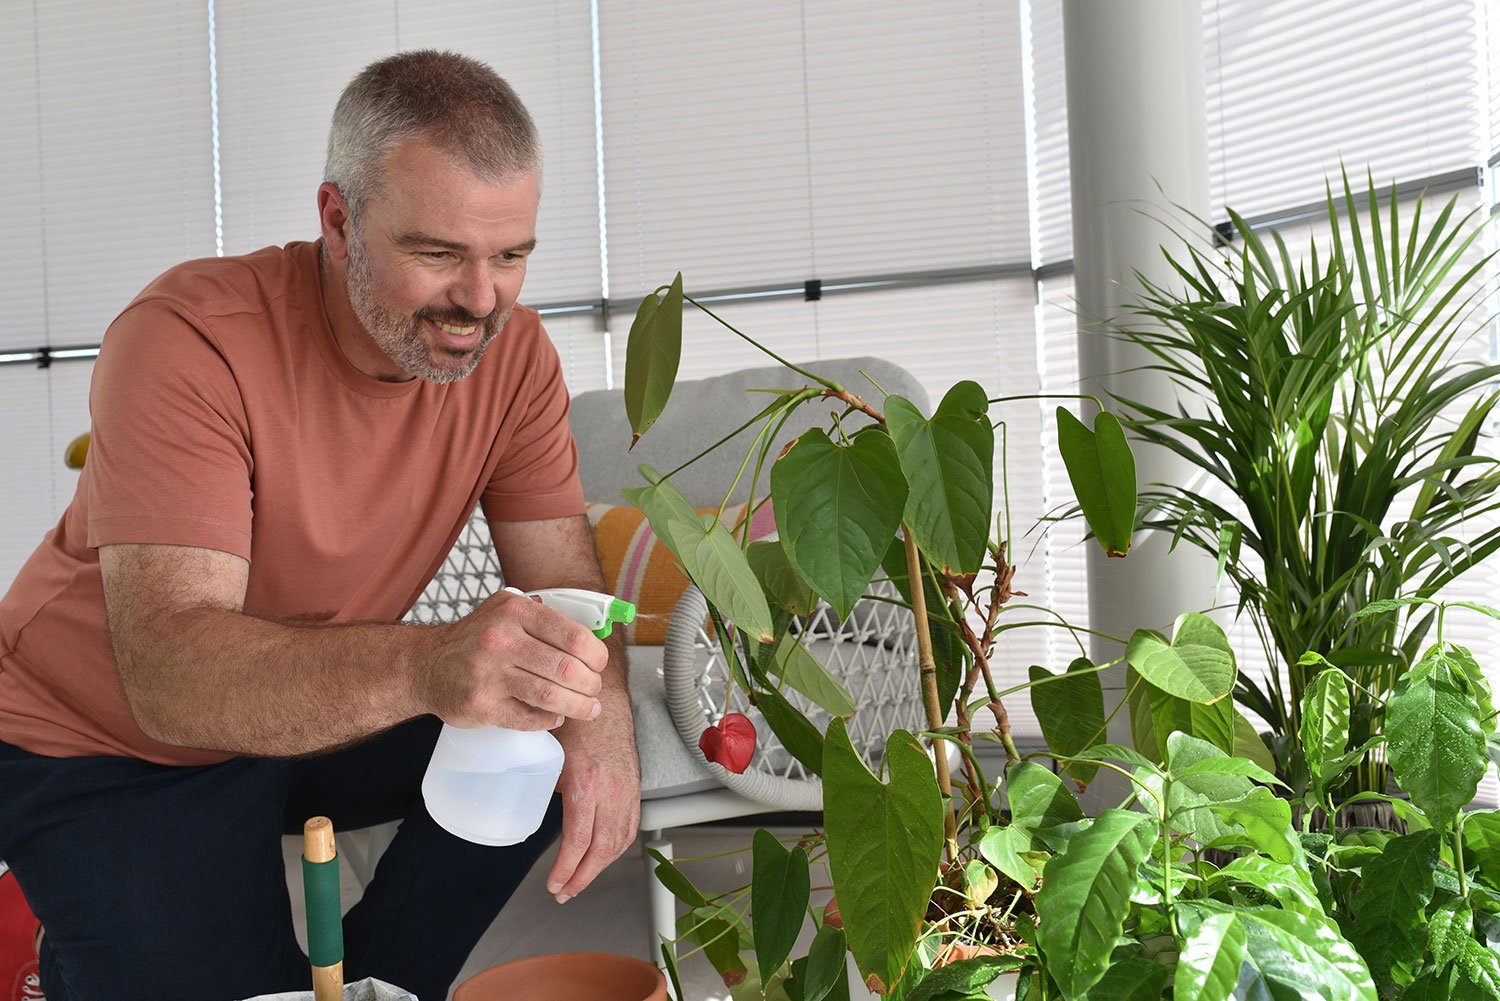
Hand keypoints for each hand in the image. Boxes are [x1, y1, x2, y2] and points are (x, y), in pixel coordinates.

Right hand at [422, 589, 608, 729]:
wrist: (426, 664)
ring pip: (552, 696)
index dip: (596, 656)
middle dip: (591, 685)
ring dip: (579, 706)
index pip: (574, 636)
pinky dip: (549, 720)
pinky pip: (529, 719)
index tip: (598, 665)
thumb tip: (592, 634)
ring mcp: (489, 675)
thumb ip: (544, 615)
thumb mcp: (506, 609)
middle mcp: (501, 641)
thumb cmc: (476, 638)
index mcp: (515, 613)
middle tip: (594, 690)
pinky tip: (555, 716)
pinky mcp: (481, 706)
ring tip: (589, 709)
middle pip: (568, 669)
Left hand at [546, 688, 640, 901]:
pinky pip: (630, 827)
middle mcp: (612, 790)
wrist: (606, 698)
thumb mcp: (549, 751)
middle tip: (564, 891)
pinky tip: (603, 856)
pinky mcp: (635, 787)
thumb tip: (525, 801)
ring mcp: (627, 790)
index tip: (554, 883)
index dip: (567, 869)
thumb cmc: (576, 719)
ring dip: (600, 867)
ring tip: (580, 880)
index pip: (580, 840)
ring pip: (619, 842)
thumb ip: (541, 781)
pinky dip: (617, 848)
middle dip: (583, 877)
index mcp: (586, 782)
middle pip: (602, 849)